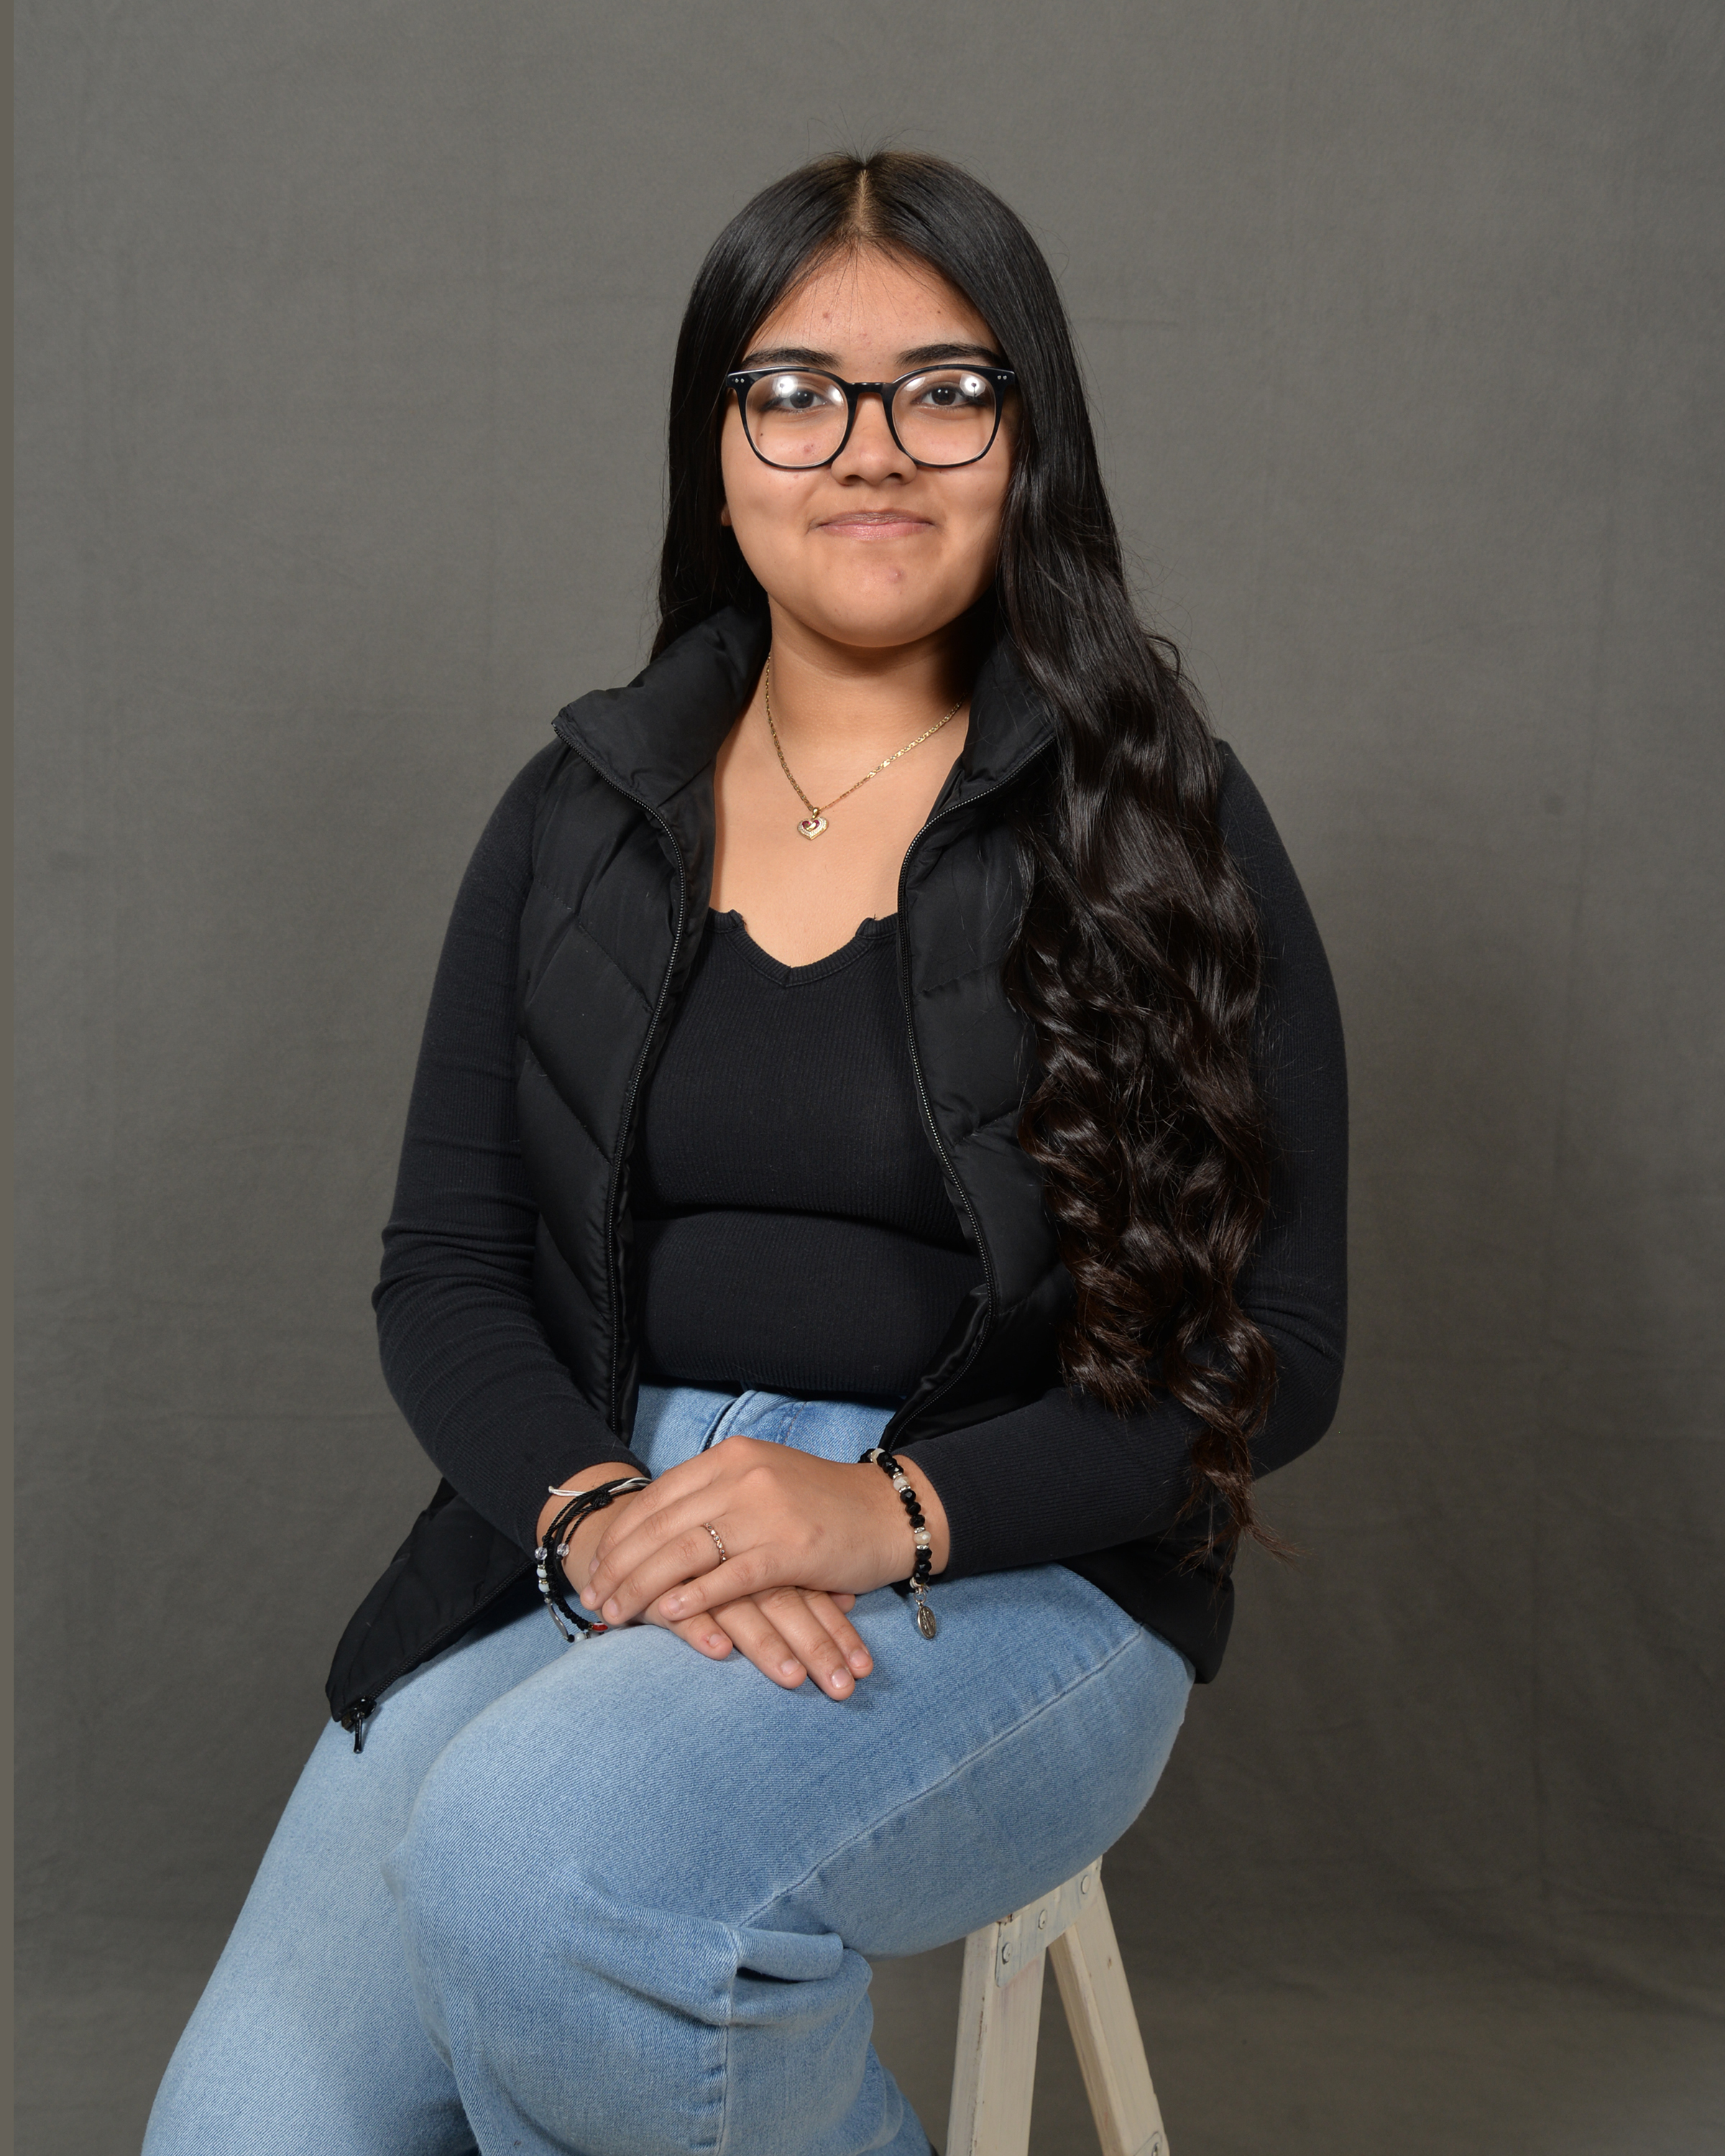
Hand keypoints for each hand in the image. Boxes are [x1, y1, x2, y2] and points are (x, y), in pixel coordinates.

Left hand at [579, 1432, 948, 1630]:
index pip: (657, 1497)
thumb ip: (714, 1497)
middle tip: (593, 1598)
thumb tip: (658, 1530)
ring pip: (684, 1552)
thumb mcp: (761, 1482)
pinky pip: (730, 1575)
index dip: (620, 1536)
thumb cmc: (821, 1503)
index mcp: (729, 1457)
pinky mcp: (790, 1548)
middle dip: (619, 1566)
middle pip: (661, 1526)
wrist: (886, 1512)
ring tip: (615, 1613)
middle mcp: (741, 1476)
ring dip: (642, 1587)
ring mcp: (765, 1510)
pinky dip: (694, 1596)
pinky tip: (666, 1614)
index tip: (596, 1567)